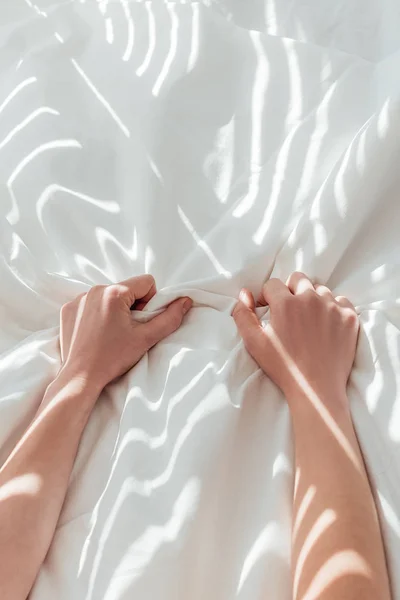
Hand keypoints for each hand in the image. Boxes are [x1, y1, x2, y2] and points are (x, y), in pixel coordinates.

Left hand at [59, 275, 191, 391]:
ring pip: (110, 295)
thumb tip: (185, 301)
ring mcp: (79, 298)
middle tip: (127, 330)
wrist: (80, 377)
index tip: (141, 322)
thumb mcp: (146, 338)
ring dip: (116, 309)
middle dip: (133, 306)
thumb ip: (170, 318)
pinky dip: (97, 314)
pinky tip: (96, 333)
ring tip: (111, 333)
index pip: (146, 282)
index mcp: (115, 292)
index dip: (150, 302)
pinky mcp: (69, 308)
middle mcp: (95, 290)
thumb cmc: (113, 358)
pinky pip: (91, 302)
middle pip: (127, 289)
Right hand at [233, 272, 358, 408]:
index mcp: (286, 303)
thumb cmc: (283, 367)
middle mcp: (311, 298)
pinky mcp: (349, 317)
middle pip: (298, 279)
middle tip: (289, 312)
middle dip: (290, 290)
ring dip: (312, 299)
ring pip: (320, 289)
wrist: (316, 389)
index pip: (273, 284)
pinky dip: (333, 307)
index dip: (267, 297)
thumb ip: (243, 314)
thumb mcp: (254, 342)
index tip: (269, 311)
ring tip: (308, 320)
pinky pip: (340, 300)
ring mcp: (333, 306)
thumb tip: (245, 293)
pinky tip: (326, 324)